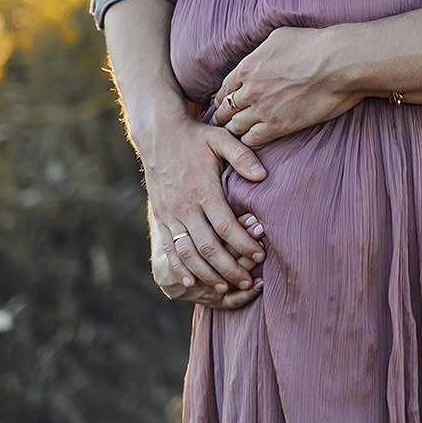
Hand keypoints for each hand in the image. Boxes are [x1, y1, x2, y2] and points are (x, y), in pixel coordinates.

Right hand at [137, 109, 265, 293]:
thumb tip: (263, 176)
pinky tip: (191, 282)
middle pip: (208, 247)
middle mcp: (184, 206)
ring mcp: (170, 214)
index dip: (244, 244)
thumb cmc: (196, 137)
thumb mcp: (221, 139)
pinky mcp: (160, 218)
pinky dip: (180, 268)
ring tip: (226, 287)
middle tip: (248, 281)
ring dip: (207, 273)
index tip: (260, 256)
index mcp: (203, 189)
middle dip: (229, 268)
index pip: (226, 226)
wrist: (158, 135)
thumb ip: (243, 156)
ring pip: (188, 253)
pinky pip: (168, 249)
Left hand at [213, 26, 365, 147]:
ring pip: (235, 127)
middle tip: (231, 119)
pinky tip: (256, 138)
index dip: (225, 96)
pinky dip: (249, 140)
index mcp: (247, 67)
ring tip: (242, 131)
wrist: (338, 63)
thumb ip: (261, 50)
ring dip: (237, 129)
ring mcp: (262, 110)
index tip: (230, 101)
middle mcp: (250, 90)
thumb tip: (258, 55)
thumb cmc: (315, 45)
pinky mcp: (278, 127)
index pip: (224, 88)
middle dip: (226, 114)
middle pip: (225, 110)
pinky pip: (251, 140)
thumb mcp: (279, 37)